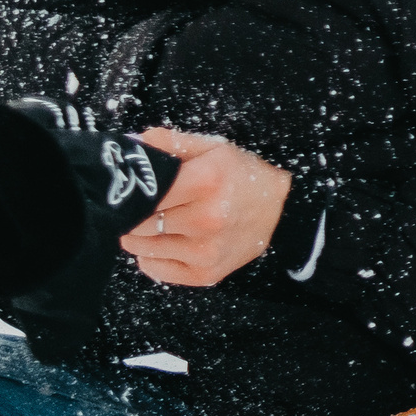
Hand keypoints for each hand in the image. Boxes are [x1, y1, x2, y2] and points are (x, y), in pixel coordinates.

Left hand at [119, 130, 290, 287]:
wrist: (286, 211)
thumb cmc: (244, 177)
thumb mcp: (213, 148)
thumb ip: (170, 142)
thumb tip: (130, 143)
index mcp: (206, 182)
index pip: (142, 193)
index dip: (131, 191)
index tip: (129, 189)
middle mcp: (206, 219)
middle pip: (138, 222)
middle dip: (133, 213)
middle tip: (139, 206)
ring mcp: (206, 250)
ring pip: (142, 247)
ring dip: (138, 236)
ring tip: (152, 223)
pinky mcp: (205, 273)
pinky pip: (156, 269)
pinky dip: (150, 257)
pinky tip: (164, 243)